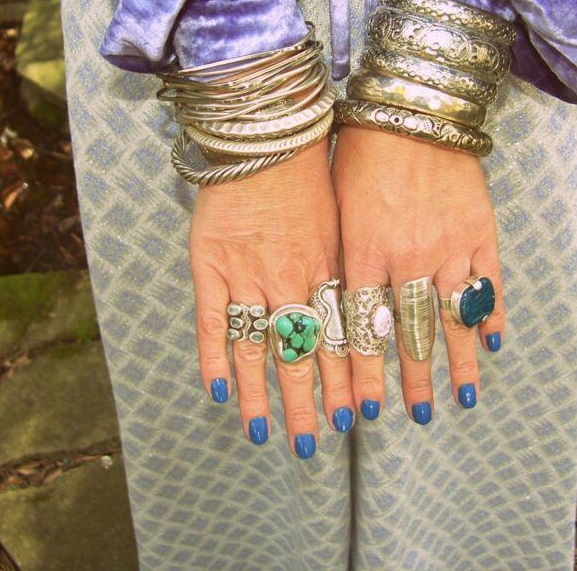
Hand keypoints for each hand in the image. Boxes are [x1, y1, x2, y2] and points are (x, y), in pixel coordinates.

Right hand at [190, 141, 354, 456]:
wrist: (263, 133)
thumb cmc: (308, 169)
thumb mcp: (341, 216)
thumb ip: (347, 262)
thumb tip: (366, 303)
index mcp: (328, 267)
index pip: (339, 338)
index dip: (344, 380)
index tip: (351, 415)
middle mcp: (292, 279)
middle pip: (302, 353)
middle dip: (307, 402)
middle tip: (310, 443)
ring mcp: (249, 275)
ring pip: (259, 347)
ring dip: (262, 394)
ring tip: (264, 433)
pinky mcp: (210, 265)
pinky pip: (213, 321)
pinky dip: (214, 358)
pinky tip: (217, 392)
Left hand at [331, 125, 504, 422]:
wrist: (411, 107)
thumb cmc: (360, 150)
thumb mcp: (337, 205)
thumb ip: (343, 256)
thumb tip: (338, 303)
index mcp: (364, 253)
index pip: (364, 330)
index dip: (364, 374)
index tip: (362, 410)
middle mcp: (408, 259)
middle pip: (412, 334)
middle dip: (413, 380)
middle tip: (416, 416)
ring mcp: (450, 246)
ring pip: (454, 319)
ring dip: (457, 363)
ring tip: (461, 399)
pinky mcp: (480, 230)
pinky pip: (490, 284)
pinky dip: (493, 316)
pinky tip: (493, 345)